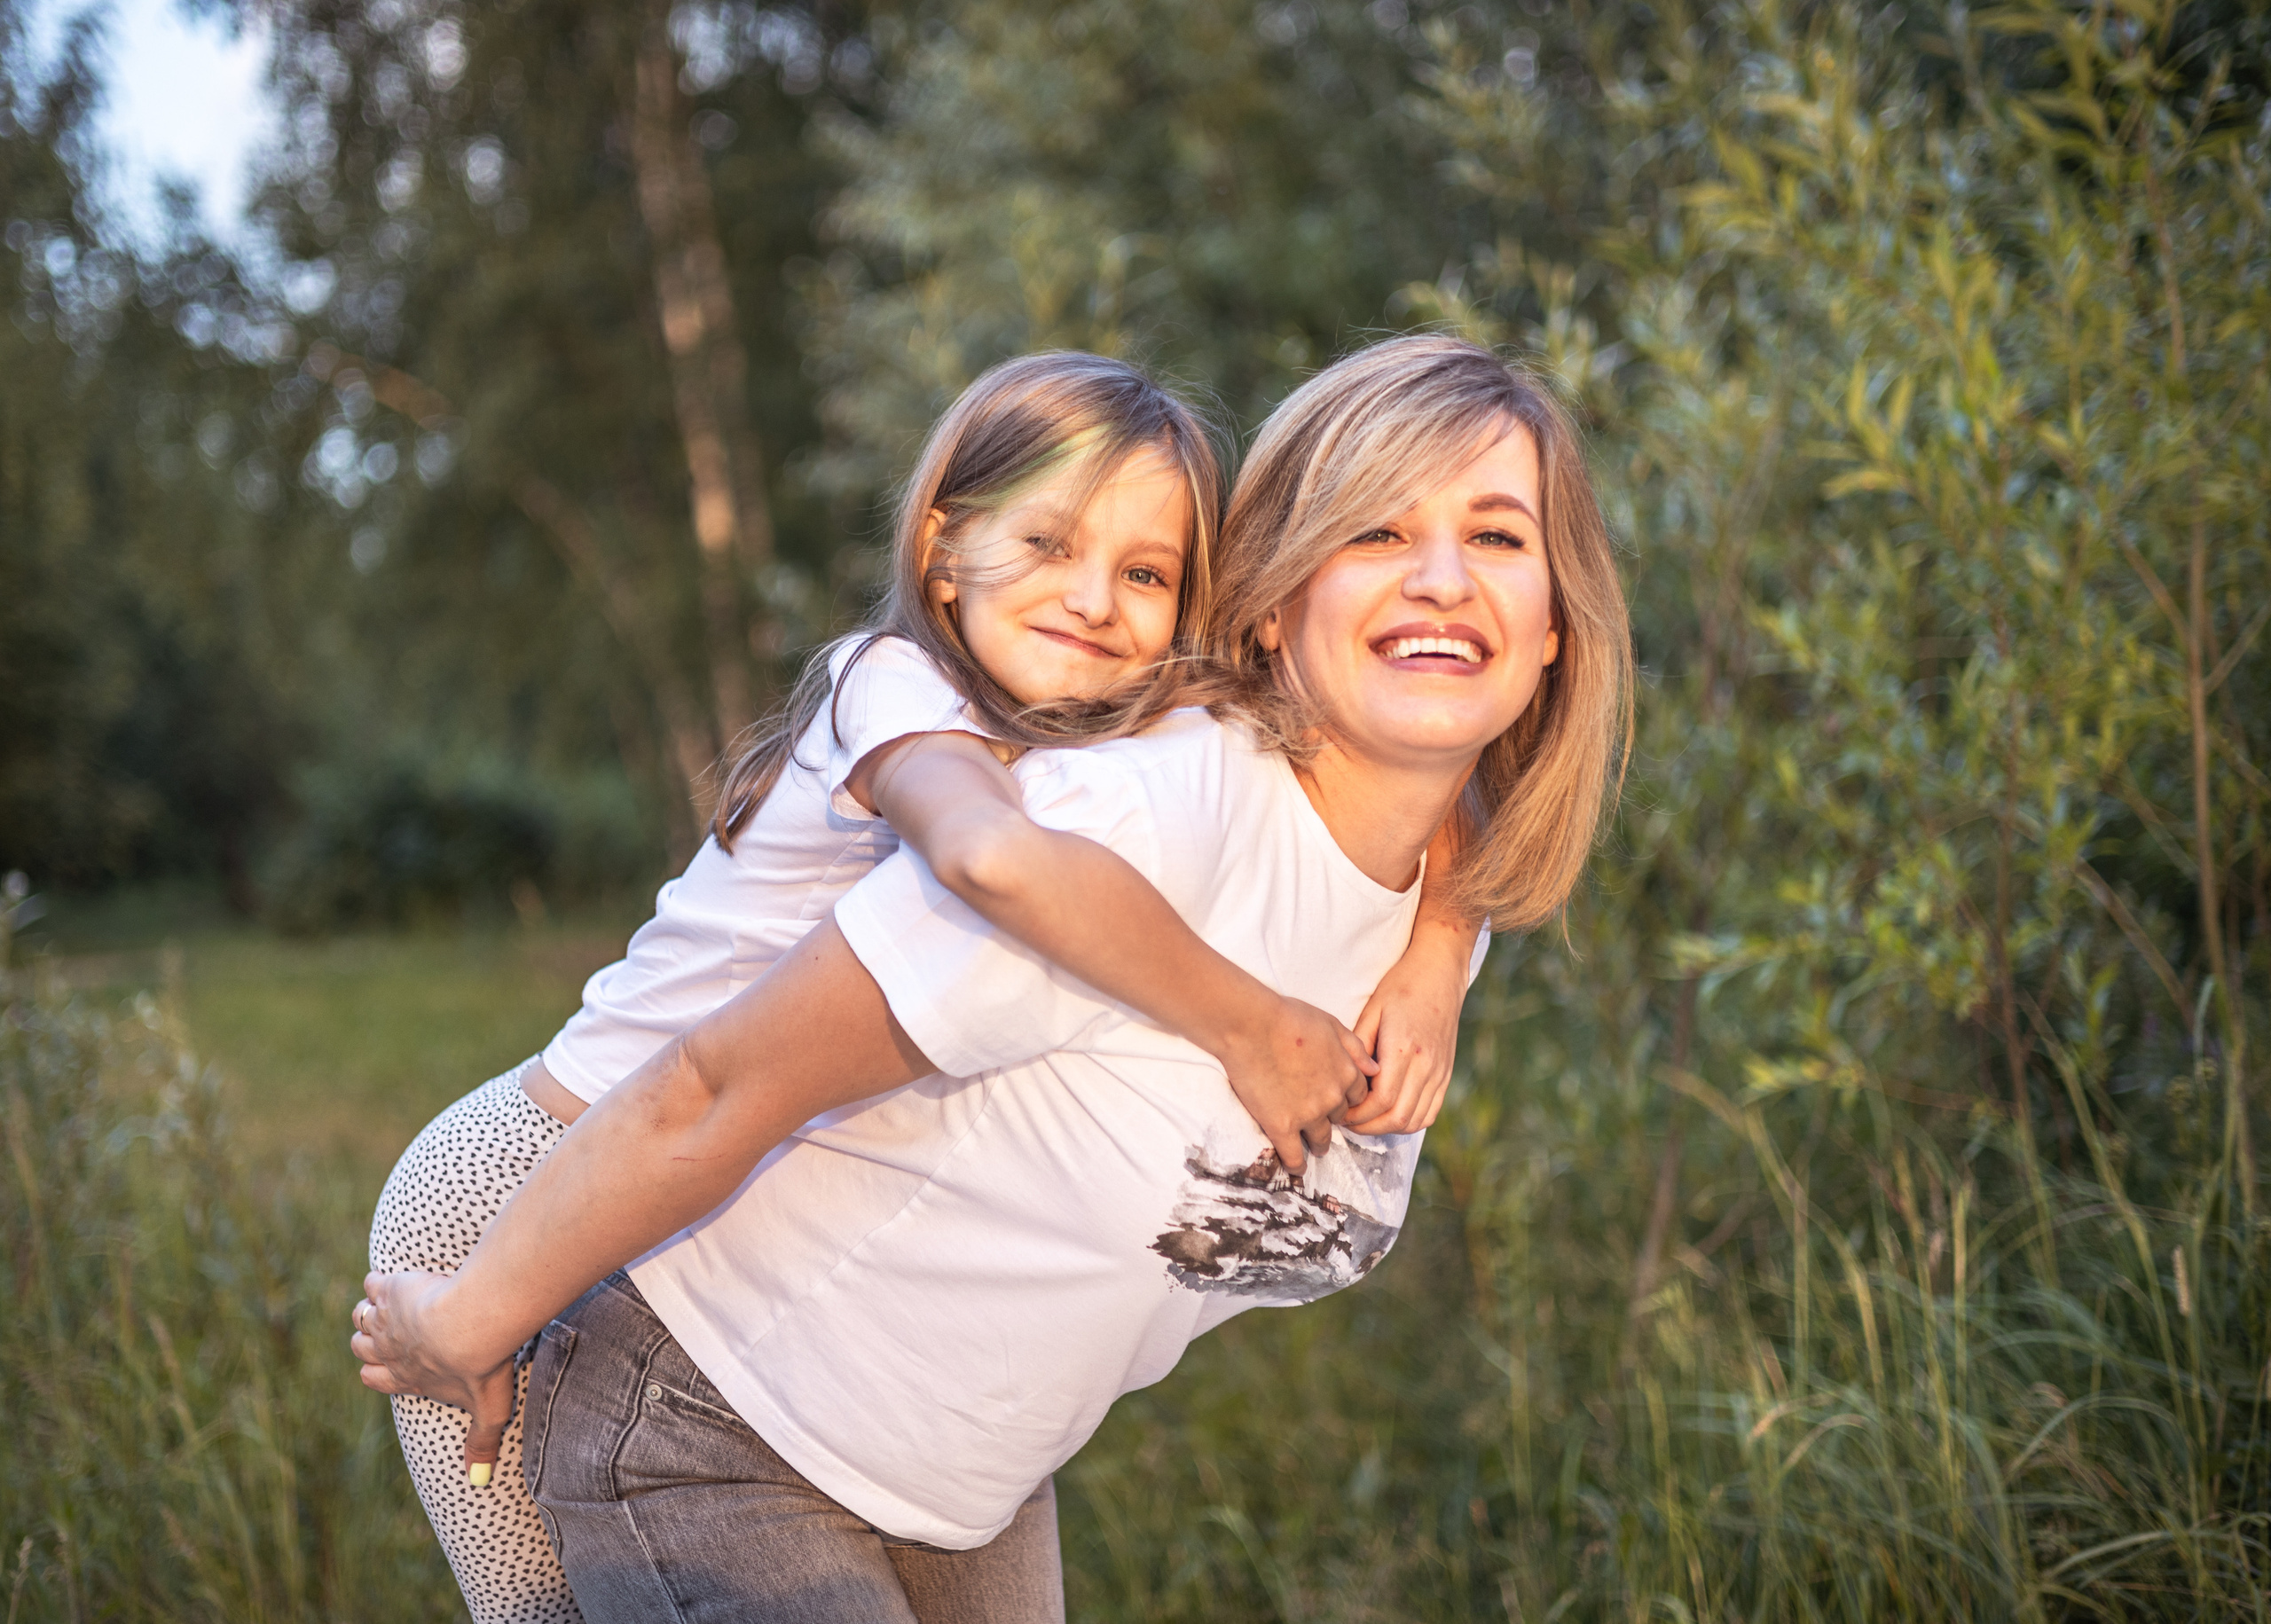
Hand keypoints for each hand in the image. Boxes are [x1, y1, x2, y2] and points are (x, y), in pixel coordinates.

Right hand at [352, 1270, 518, 1481]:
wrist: (471, 1324)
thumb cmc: (482, 1367)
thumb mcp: (488, 1411)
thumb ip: (482, 1443)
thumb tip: (479, 1481)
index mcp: (408, 1377)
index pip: (373, 1378)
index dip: (376, 1370)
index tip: (387, 1362)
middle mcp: (390, 1350)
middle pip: (360, 1346)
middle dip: (369, 1338)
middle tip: (390, 1329)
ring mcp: (386, 1320)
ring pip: (361, 1315)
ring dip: (371, 1309)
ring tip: (390, 1303)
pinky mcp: (391, 1290)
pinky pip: (373, 1284)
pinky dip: (381, 1281)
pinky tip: (400, 1277)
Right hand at [1216, 995, 1377, 1172]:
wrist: (1251, 1024)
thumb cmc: (1288, 1016)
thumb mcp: (1331, 1023)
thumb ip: (1355, 1047)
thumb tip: (1375, 1070)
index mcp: (1347, 1072)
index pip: (1356, 1097)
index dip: (1346, 1099)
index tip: (1337, 1102)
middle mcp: (1333, 1097)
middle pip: (1339, 1118)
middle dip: (1332, 1118)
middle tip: (1320, 1120)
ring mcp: (1308, 1114)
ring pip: (1321, 1139)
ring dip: (1319, 1145)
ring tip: (1314, 1148)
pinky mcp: (1282, 1126)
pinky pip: (1294, 1155)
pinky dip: (1296, 1164)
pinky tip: (1296, 1168)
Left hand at [1343, 948, 1464, 1135]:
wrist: (1439, 973)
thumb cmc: (1401, 987)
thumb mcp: (1372, 1010)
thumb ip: (1359, 1047)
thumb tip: (1347, 1079)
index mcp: (1403, 1049)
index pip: (1380, 1100)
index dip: (1357, 1114)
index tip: (1339, 1112)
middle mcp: (1426, 1065)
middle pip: (1397, 1117)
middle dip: (1368, 1127)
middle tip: (1347, 1121)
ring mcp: (1439, 1072)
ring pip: (1415, 1120)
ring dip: (1387, 1128)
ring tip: (1366, 1120)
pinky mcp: (1446, 1074)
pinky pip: (1430, 1112)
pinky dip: (1409, 1122)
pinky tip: (1390, 1114)